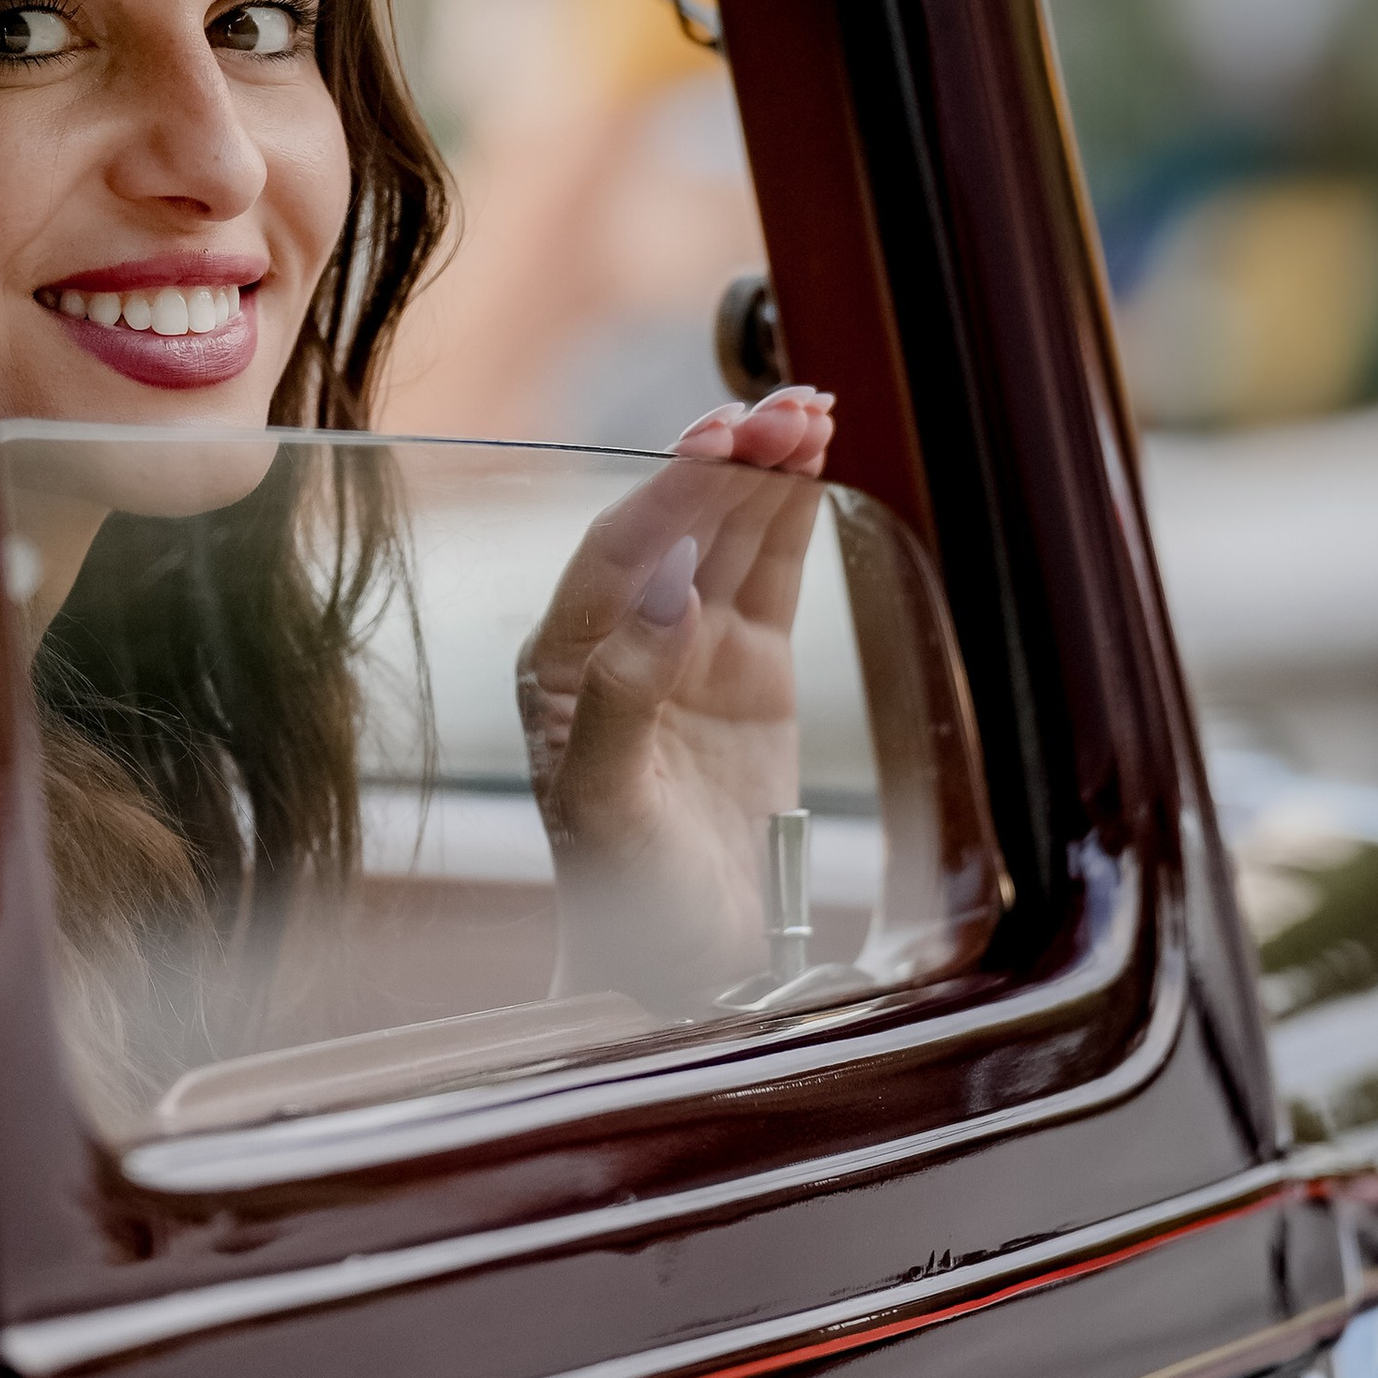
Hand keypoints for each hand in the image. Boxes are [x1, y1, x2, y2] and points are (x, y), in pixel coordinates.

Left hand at [515, 387, 832, 1013]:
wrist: (682, 967)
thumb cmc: (624, 897)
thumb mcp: (608, 810)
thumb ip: (622, 698)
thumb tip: (663, 591)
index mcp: (562, 662)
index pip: (617, 552)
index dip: (668, 492)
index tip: (717, 441)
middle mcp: (622, 638)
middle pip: (676, 524)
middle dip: (726, 462)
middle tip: (782, 410)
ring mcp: (690, 647)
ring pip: (728, 534)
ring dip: (765, 470)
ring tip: (808, 410)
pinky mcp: (751, 667)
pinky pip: (772, 569)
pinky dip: (794, 512)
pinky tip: (815, 457)